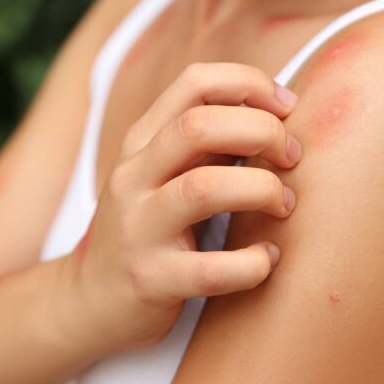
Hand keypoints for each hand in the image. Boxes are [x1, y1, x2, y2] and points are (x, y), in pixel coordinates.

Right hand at [59, 62, 301, 354]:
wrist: (91, 301)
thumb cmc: (148, 229)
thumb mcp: (164, 173)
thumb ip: (208, 142)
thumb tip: (275, 113)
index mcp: (141, 142)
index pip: (195, 81)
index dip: (250, 83)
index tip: (287, 108)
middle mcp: (134, 177)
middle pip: (199, 126)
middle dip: (262, 131)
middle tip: (292, 157)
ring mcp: (139, 229)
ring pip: (204, 188)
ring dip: (261, 189)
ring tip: (283, 204)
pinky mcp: (152, 280)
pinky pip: (212, 269)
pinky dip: (254, 263)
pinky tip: (268, 258)